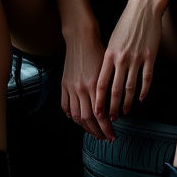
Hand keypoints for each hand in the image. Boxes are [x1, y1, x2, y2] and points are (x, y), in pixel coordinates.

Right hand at [61, 25, 115, 140]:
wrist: (82, 38)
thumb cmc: (99, 51)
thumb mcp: (108, 69)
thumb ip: (109, 89)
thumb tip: (112, 109)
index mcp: (96, 86)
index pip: (101, 116)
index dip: (107, 128)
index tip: (113, 135)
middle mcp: (82, 89)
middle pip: (88, 119)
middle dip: (97, 132)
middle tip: (105, 138)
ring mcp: (71, 87)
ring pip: (76, 116)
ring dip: (85, 127)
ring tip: (93, 132)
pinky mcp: (64, 84)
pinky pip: (65, 105)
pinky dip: (70, 115)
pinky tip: (76, 119)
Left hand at [97, 0, 162, 121]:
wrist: (143, 8)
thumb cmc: (126, 23)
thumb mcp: (113, 40)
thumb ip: (110, 57)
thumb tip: (106, 75)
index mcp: (109, 54)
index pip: (101, 83)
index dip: (99, 100)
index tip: (97, 112)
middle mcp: (122, 58)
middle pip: (115, 89)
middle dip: (112, 106)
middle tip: (111, 119)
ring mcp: (137, 58)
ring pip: (130, 87)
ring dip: (127, 103)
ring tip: (125, 112)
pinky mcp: (150, 56)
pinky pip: (146, 79)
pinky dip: (143, 91)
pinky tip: (141, 99)